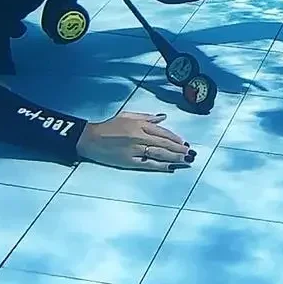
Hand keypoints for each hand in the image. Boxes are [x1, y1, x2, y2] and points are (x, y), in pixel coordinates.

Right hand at [78, 112, 195, 171]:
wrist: (90, 138)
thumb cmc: (109, 126)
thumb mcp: (128, 116)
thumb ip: (147, 117)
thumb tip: (163, 117)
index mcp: (140, 125)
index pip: (162, 132)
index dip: (175, 138)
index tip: (185, 143)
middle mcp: (139, 137)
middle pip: (164, 144)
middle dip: (179, 149)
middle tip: (191, 153)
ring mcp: (135, 150)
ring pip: (159, 154)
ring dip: (174, 157)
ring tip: (186, 160)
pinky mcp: (129, 161)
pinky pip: (148, 164)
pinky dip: (160, 166)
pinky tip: (170, 167)